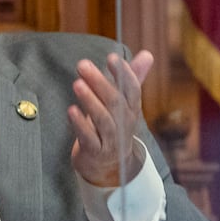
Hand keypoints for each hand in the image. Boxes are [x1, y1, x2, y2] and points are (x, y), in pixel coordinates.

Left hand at [69, 49, 152, 186]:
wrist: (109, 166)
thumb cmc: (113, 126)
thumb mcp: (124, 103)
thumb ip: (132, 78)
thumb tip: (148, 54)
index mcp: (132, 109)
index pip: (132, 90)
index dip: (124, 74)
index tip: (112, 57)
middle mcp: (124, 124)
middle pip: (115, 102)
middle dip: (99, 82)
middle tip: (82, 65)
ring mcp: (111, 140)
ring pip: (103, 119)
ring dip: (90, 100)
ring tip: (77, 84)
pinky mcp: (96, 152)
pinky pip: (89, 138)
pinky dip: (80, 124)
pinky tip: (71, 110)